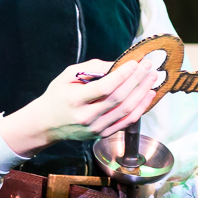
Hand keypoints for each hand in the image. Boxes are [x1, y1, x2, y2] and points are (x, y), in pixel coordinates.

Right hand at [0, 58, 162, 154]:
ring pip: (126, 111)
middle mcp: (86, 117)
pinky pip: (126, 122)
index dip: (123, 75)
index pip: (104, 87)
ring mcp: (95, 128)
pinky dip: (140, 108)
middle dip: (137, 80)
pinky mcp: (101, 135)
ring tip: (152, 78)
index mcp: (74, 100)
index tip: (136, 62)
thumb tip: (117, 63)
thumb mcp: (67, 76)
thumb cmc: (57, 95)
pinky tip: (148, 95)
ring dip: (143, 93)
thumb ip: (92, 68)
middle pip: (119, 99)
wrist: (45, 124)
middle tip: (149, 66)